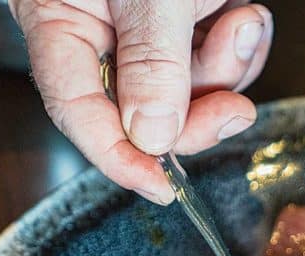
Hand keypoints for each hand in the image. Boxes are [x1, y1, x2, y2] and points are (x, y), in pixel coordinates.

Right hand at [10, 0, 272, 203]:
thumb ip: (150, 59)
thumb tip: (153, 138)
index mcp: (62, 25)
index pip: (81, 114)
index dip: (120, 160)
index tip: (163, 189)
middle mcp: (101, 32)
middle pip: (147, 111)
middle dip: (199, 113)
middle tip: (236, 111)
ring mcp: (146, 25)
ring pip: (190, 85)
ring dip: (227, 67)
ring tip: (237, 19)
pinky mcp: (184, 14)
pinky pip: (214, 51)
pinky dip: (237, 41)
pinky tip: (241, 12)